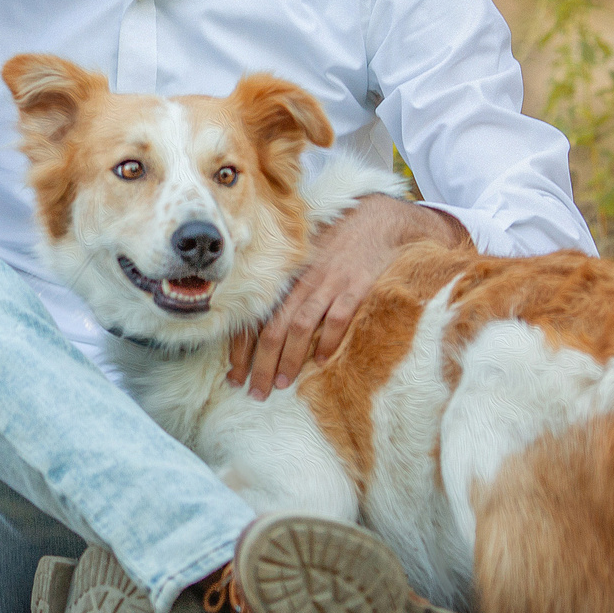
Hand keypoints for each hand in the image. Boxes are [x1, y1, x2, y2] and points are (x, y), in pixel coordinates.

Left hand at [226, 197, 471, 397]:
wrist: (378, 220)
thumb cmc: (340, 243)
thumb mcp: (309, 261)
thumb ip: (292, 288)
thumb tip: (269, 325)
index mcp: (288, 279)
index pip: (256, 318)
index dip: (242, 350)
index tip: (234, 376)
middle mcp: (303, 282)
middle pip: (273, 328)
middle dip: (261, 363)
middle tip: (255, 392)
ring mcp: (330, 283)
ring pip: (300, 326)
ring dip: (289, 358)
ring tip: (281, 383)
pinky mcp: (357, 285)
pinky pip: (338, 317)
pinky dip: (328, 341)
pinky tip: (321, 361)